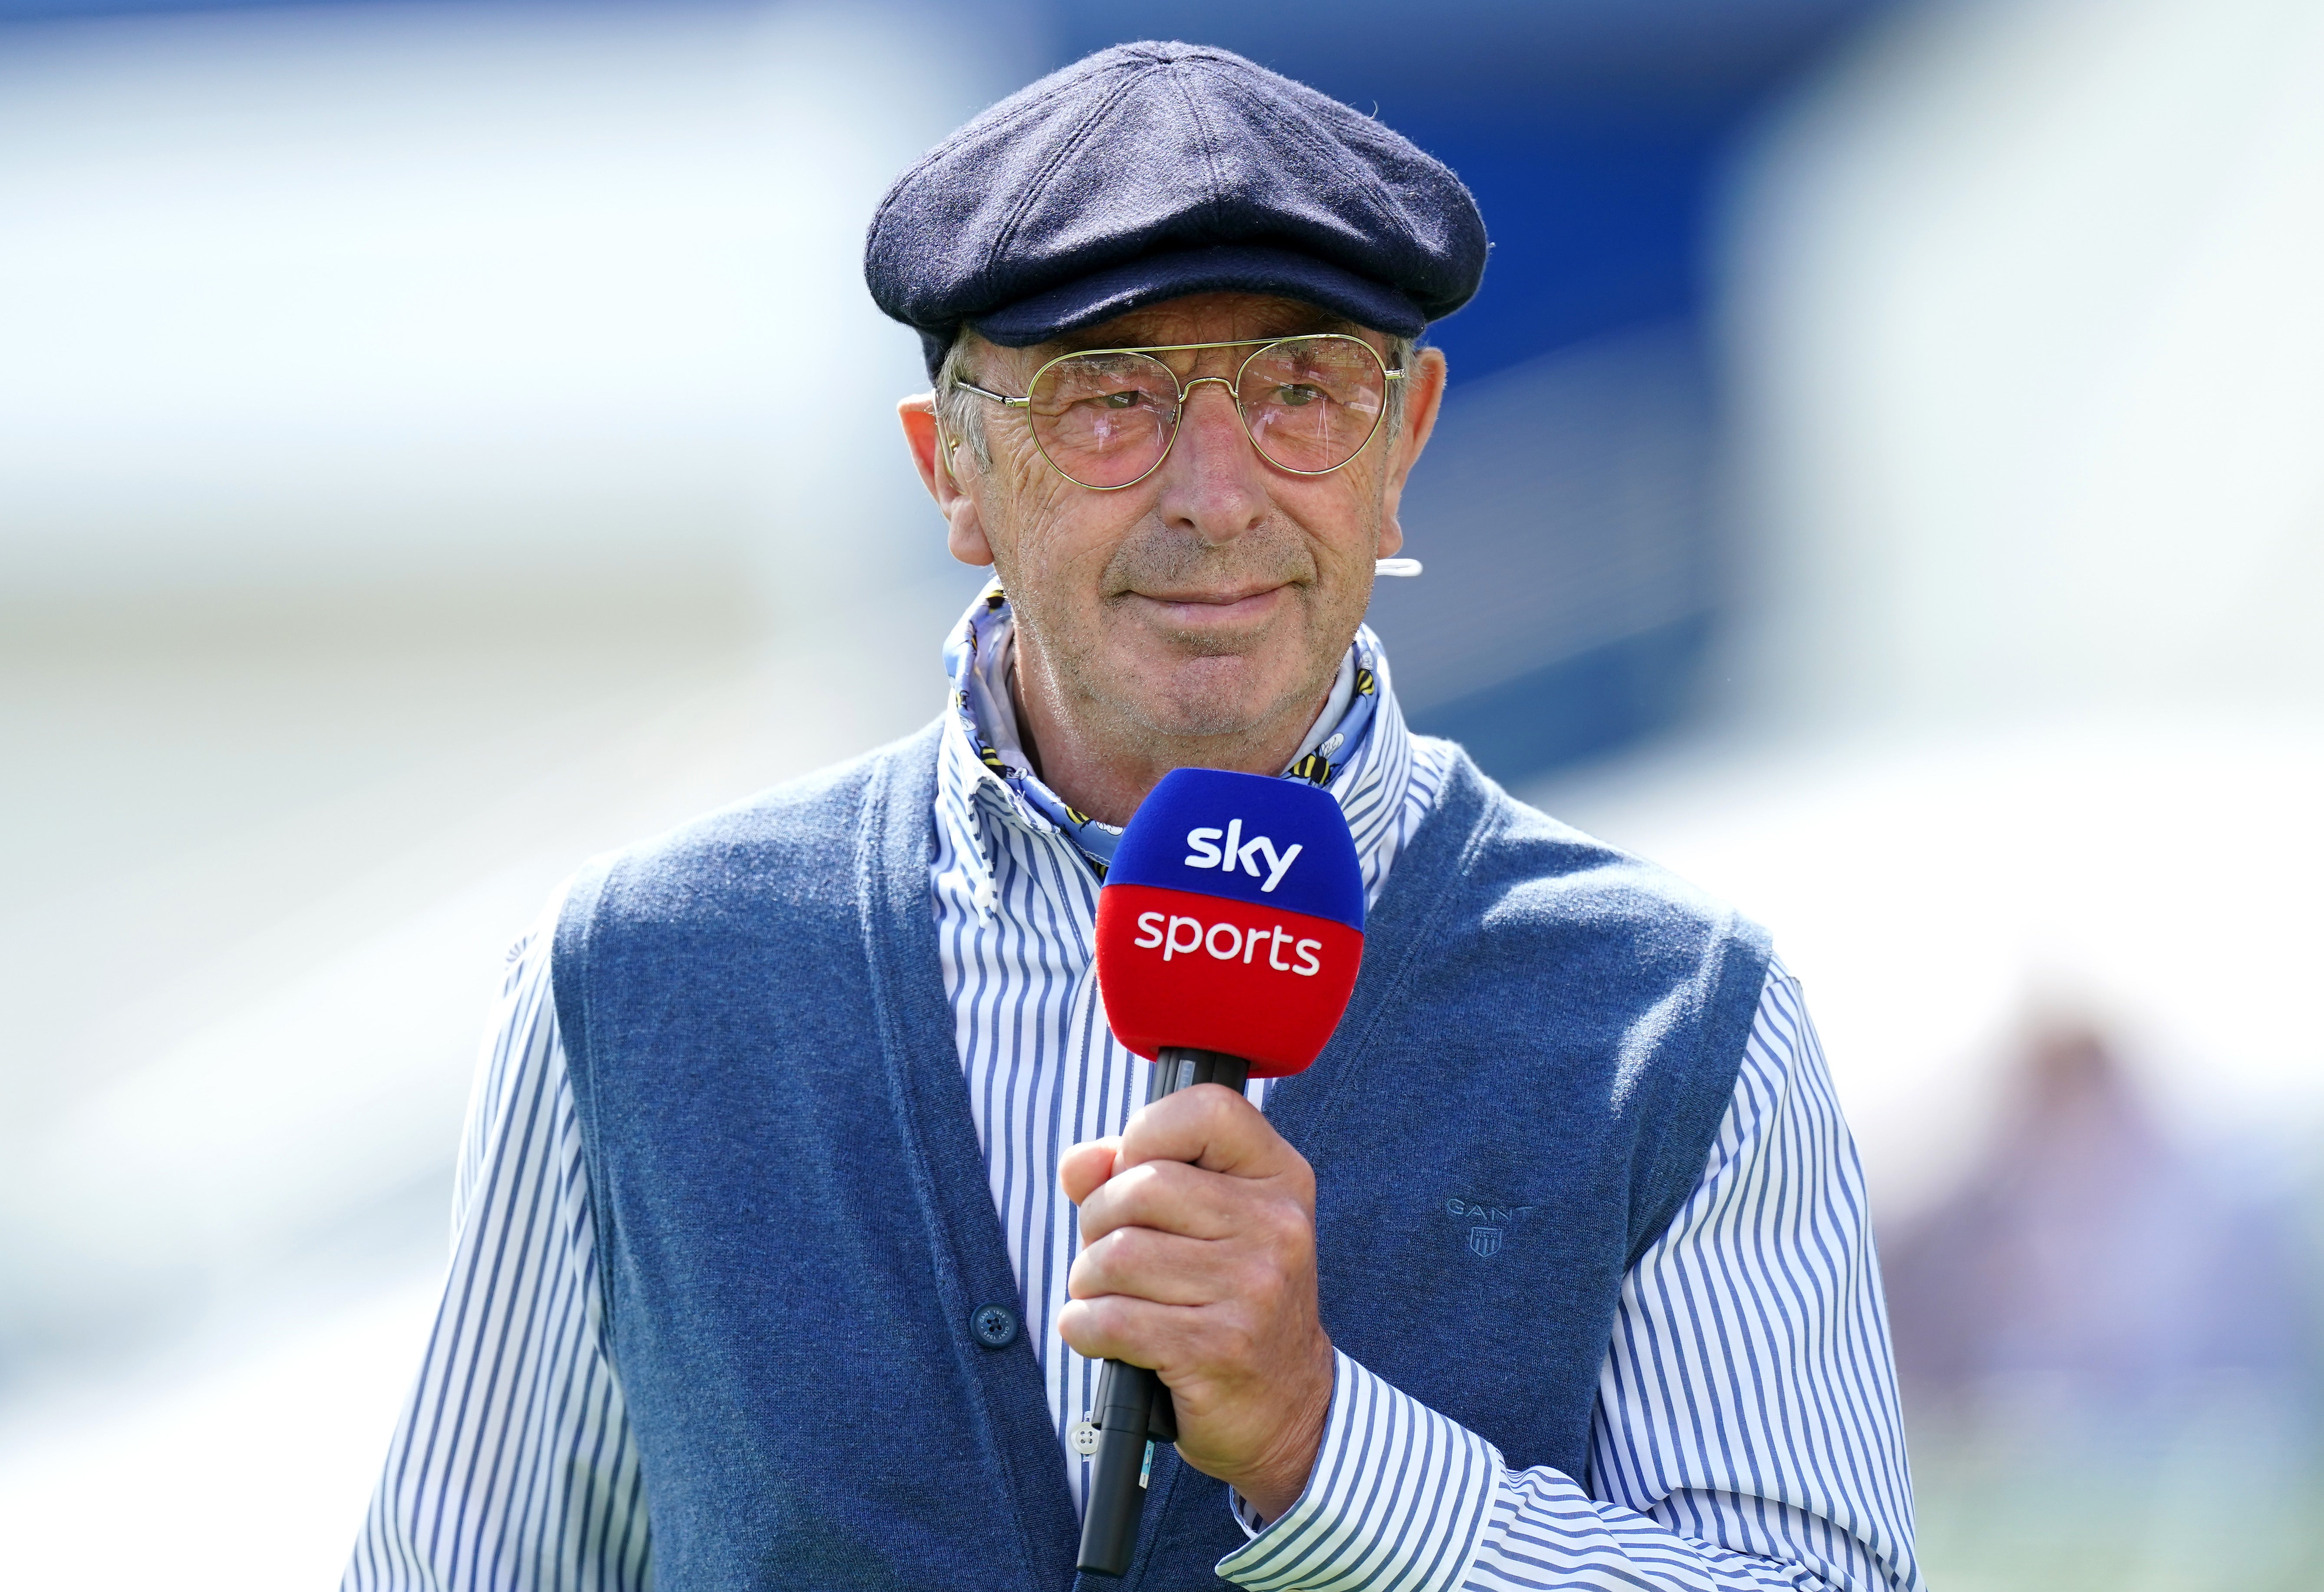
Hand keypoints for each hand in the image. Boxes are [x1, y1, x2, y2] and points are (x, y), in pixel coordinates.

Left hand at [1057, 1083, 1333, 1521]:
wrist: (1286, 1407)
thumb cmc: (1228, 1299)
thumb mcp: (1202, 1222)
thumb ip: (1133, 1175)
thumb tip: (1078, 1162)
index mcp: (1278, 1178)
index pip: (1206, 1110)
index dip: (1147, 1132)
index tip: (1132, 1170)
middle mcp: (1277, 1226)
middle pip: (1142, 1187)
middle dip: (1098, 1221)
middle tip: (1108, 1254)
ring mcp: (1253, 1288)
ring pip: (1117, 1255)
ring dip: (1087, 1281)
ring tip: (1107, 1297)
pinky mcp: (1218, 1348)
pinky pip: (1110, 1319)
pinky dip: (1083, 1327)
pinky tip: (1099, 1335)